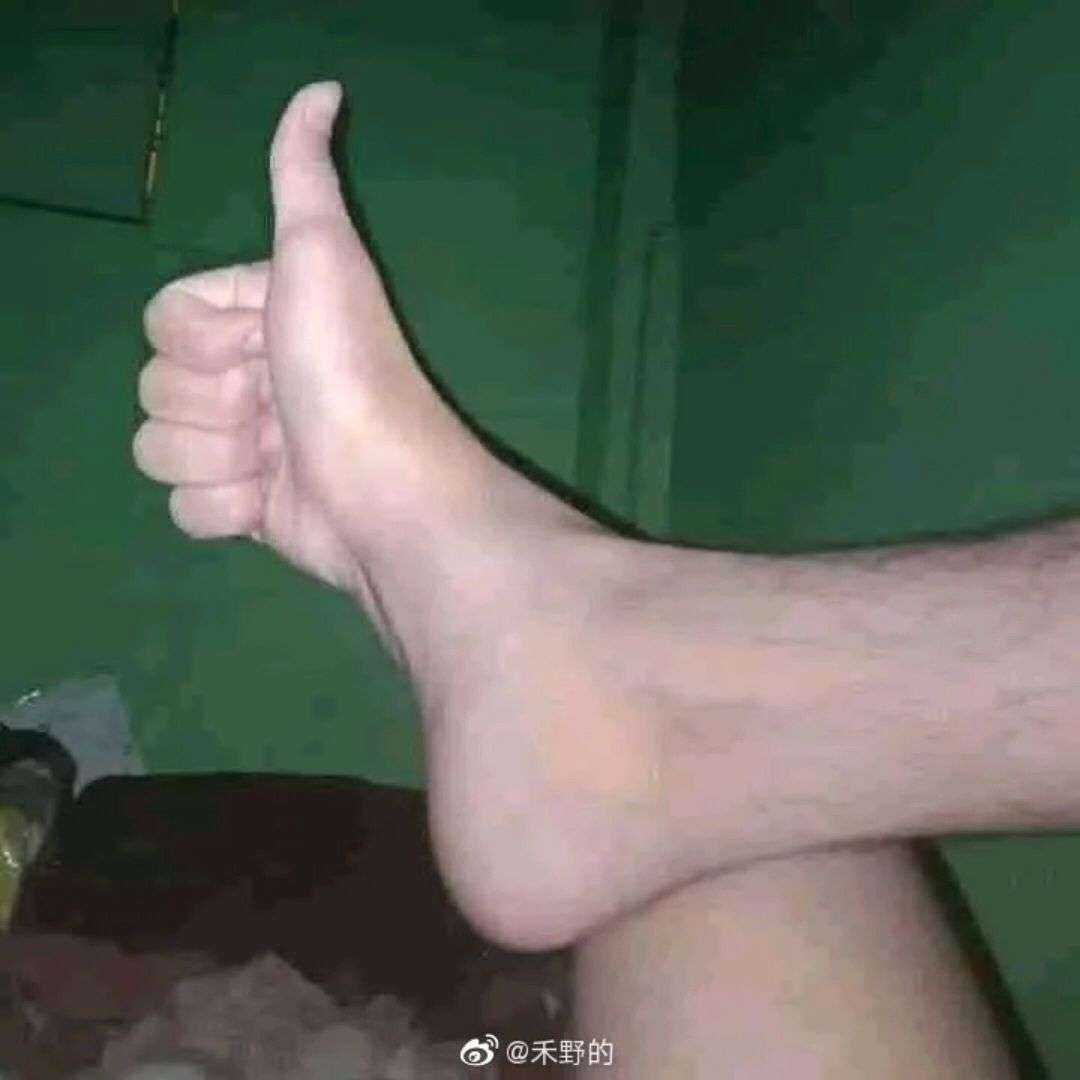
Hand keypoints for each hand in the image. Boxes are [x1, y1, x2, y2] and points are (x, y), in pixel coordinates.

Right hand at [134, 81, 417, 591]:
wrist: (383, 489)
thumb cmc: (348, 370)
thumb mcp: (321, 253)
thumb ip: (303, 174)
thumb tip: (324, 89)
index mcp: (256, 320)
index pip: (162, 322)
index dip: (200, 339)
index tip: (263, 345)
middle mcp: (247, 379)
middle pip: (155, 386)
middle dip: (213, 404)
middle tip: (277, 408)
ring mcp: (243, 447)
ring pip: (158, 448)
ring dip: (217, 458)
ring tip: (277, 459)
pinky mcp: (244, 508)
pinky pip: (183, 508)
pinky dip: (225, 509)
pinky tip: (271, 503)